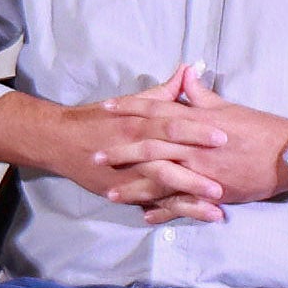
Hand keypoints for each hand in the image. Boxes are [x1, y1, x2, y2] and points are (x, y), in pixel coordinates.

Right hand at [0, 90, 228, 223]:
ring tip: (219, 202)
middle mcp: (134, 148)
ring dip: (191, 193)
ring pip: (163, 184)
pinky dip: (174, 211)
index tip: (224, 134)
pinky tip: (197, 216)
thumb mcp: (130, 102)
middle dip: (199, 165)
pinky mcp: (125, 191)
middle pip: (170, 156)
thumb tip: (188, 70)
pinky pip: (153, 202)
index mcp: (138, 122)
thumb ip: (162, 92)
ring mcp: (129, 173)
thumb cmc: (98, 119)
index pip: (172, 124)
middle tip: (227, 171)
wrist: (60, 141)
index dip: (198, 130)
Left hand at [108, 68, 287, 210]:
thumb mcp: (227, 107)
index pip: (156, 111)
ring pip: (160, 180)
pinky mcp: (213, 194)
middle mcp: (194, 147)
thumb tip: (185, 73)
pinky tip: (145, 217)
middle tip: (96, 155)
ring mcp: (202, 173)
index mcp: (196, 122)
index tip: (106, 107)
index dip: (130, 108)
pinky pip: (182, 205)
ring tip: (111, 194)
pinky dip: (163, 212)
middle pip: (150, 147)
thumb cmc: (259, 128)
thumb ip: (200, 94)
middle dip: (121, 152)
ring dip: (135, 188)